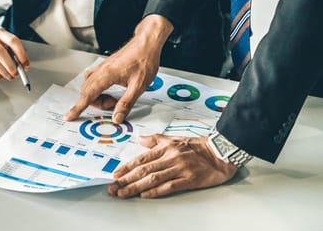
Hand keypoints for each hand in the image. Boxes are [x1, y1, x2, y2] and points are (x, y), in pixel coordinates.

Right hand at [0, 26, 28, 79]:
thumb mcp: (5, 48)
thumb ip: (14, 55)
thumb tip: (22, 66)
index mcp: (0, 34)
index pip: (13, 41)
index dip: (21, 54)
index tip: (25, 64)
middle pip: (0, 52)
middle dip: (10, 65)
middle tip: (16, 73)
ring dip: (4, 71)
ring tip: (9, 76)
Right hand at [65, 15, 173, 123]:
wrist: (147, 43)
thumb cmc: (145, 60)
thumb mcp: (139, 86)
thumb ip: (126, 103)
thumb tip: (117, 117)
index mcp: (107, 75)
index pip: (88, 95)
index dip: (78, 107)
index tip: (69, 116)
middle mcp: (101, 70)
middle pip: (87, 92)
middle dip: (96, 103)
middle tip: (114, 105)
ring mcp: (102, 67)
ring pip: (89, 85)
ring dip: (97, 96)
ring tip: (114, 98)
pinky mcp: (105, 66)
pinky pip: (94, 79)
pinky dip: (97, 88)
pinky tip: (109, 89)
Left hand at [108, 134, 237, 197]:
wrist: (220, 152)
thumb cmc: (197, 146)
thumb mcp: (173, 138)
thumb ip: (155, 140)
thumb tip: (139, 139)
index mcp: (165, 148)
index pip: (141, 159)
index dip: (126, 167)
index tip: (115, 175)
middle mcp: (170, 157)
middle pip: (143, 170)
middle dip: (126, 180)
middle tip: (113, 188)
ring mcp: (179, 168)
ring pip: (153, 179)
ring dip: (135, 187)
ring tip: (124, 194)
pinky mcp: (189, 179)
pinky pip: (169, 186)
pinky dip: (155, 191)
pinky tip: (144, 195)